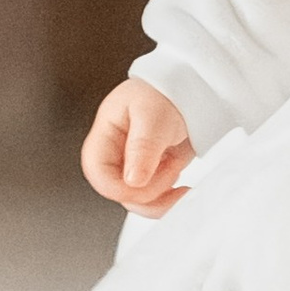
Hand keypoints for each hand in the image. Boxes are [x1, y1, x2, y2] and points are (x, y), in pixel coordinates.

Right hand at [83, 80, 193, 216]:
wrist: (192, 89)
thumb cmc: (165, 92)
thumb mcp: (153, 115)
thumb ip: (142, 147)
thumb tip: (132, 181)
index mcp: (106, 135)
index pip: (97, 171)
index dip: (116, 186)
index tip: (141, 182)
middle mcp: (116, 154)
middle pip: (117, 191)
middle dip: (145, 190)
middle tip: (169, 167)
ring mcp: (134, 167)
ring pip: (136, 201)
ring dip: (160, 196)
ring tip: (176, 169)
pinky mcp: (153, 175)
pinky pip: (154, 200)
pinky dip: (169, 200)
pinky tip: (183, 190)